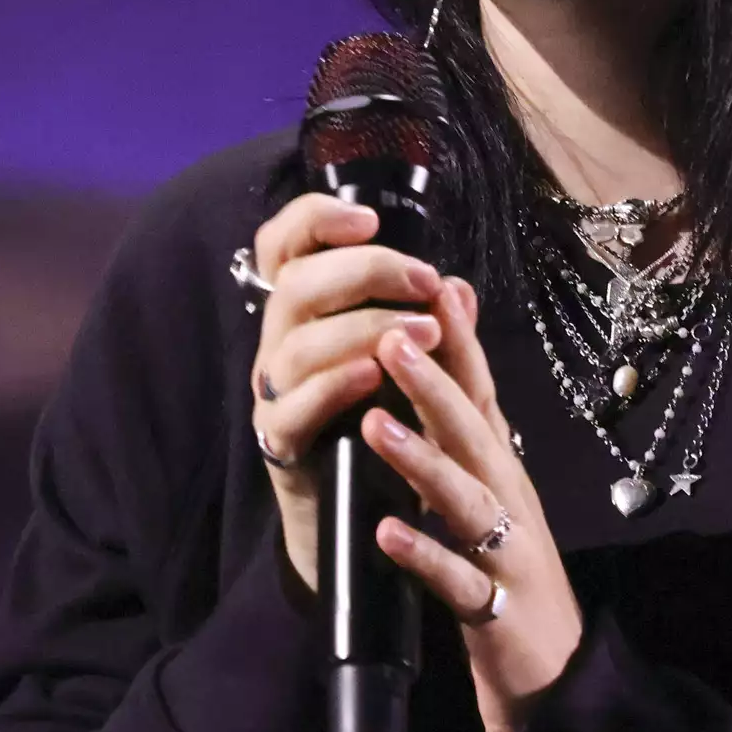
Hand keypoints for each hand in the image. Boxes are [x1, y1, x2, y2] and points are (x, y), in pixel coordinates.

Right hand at [247, 193, 446, 590]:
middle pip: (297, 284)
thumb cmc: (381, 423)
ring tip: (424, 332)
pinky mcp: (279, 441)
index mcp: (306, 311)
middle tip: (424, 282)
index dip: (315, 219)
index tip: (370, 219)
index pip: (285, 245)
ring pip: (298, 344)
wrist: (359, 511)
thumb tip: (458, 288)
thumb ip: (433, 327)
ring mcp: (274, 391)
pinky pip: (293, 407)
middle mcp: (281, 342)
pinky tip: (374, 377)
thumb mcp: (413, 368)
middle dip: (366, 272)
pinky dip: (334, 386)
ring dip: (363, 329)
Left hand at [363, 280, 583, 731]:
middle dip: (434, 384)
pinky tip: (385, 534)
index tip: (433, 286)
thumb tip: (451, 359)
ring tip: (375, 424)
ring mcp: (505, 553)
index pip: (483, 394)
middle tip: (391, 337)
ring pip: (463, 497)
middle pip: (474, 433)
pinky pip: (454, 580)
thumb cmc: (510, 571)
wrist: (556, 673)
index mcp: (503, 470)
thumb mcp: (492, 490)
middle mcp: (510, 499)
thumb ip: (469, 427)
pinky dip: (422, 555)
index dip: (460, 342)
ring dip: (420, 459)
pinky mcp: (493, 609)